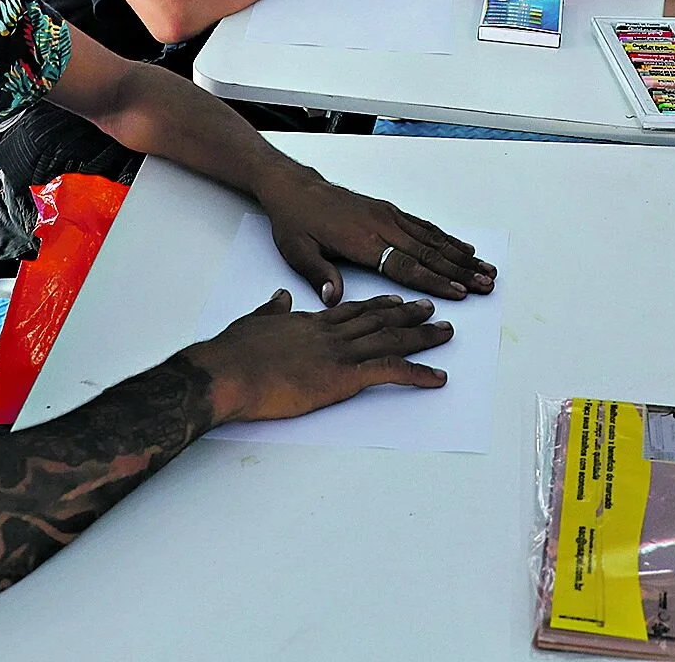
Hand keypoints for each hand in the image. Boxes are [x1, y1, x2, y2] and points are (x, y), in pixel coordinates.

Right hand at [184, 290, 453, 424]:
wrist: (228, 371)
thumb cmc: (234, 353)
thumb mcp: (253, 322)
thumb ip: (271, 310)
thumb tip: (280, 297)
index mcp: (311, 322)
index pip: (352, 310)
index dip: (378, 305)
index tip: (396, 300)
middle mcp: (332, 333)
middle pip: (379, 320)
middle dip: (408, 315)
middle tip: (431, 308)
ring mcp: (340, 353)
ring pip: (392, 340)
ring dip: (423, 337)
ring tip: (446, 332)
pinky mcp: (344, 376)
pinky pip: (391, 373)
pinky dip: (418, 374)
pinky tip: (438, 377)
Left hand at [255, 164, 497, 302]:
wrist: (295, 188)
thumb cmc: (295, 222)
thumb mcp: (297, 252)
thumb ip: (319, 275)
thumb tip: (333, 299)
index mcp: (361, 241)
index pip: (406, 266)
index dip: (434, 281)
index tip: (458, 292)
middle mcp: (381, 226)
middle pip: (429, 253)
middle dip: (461, 270)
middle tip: (487, 283)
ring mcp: (388, 216)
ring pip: (432, 239)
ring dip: (461, 255)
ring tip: (486, 269)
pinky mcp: (389, 211)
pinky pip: (424, 227)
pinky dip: (447, 238)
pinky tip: (462, 248)